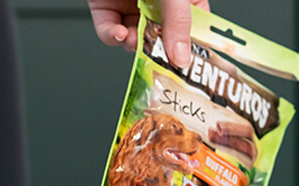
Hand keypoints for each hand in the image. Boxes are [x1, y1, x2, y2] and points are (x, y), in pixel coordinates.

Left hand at [89, 0, 211, 67]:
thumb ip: (178, 23)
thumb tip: (182, 58)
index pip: (192, 29)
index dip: (189, 48)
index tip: (186, 66)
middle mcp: (157, 3)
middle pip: (161, 38)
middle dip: (157, 50)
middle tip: (157, 58)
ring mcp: (131, 5)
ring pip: (134, 38)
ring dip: (133, 45)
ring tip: (134, 41)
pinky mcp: (106, 5)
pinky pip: (108, 29)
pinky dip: (111, 35)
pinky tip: (118, 33)